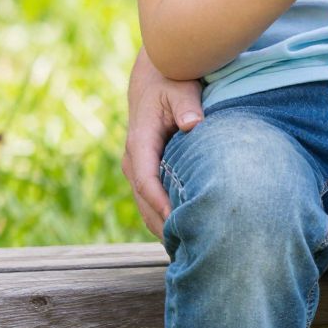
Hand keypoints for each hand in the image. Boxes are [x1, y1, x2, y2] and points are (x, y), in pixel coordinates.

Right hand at [122, 46, 202, 239]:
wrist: (157, 78)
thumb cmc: (173, 82)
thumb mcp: (181, 88)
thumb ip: (187, 106)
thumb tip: (193, 124)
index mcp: (140, 141)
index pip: (146, 179)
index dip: (159, 202)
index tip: (177, 220)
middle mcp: (134, 159)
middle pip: (145, 201)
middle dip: (162, 224)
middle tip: (187, 247)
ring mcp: (138, 168)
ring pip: (146, 205)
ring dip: (162, 226)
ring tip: (187, 250)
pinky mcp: (147, 171)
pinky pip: (152, 201)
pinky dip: (164, 218)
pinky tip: (183, 235)